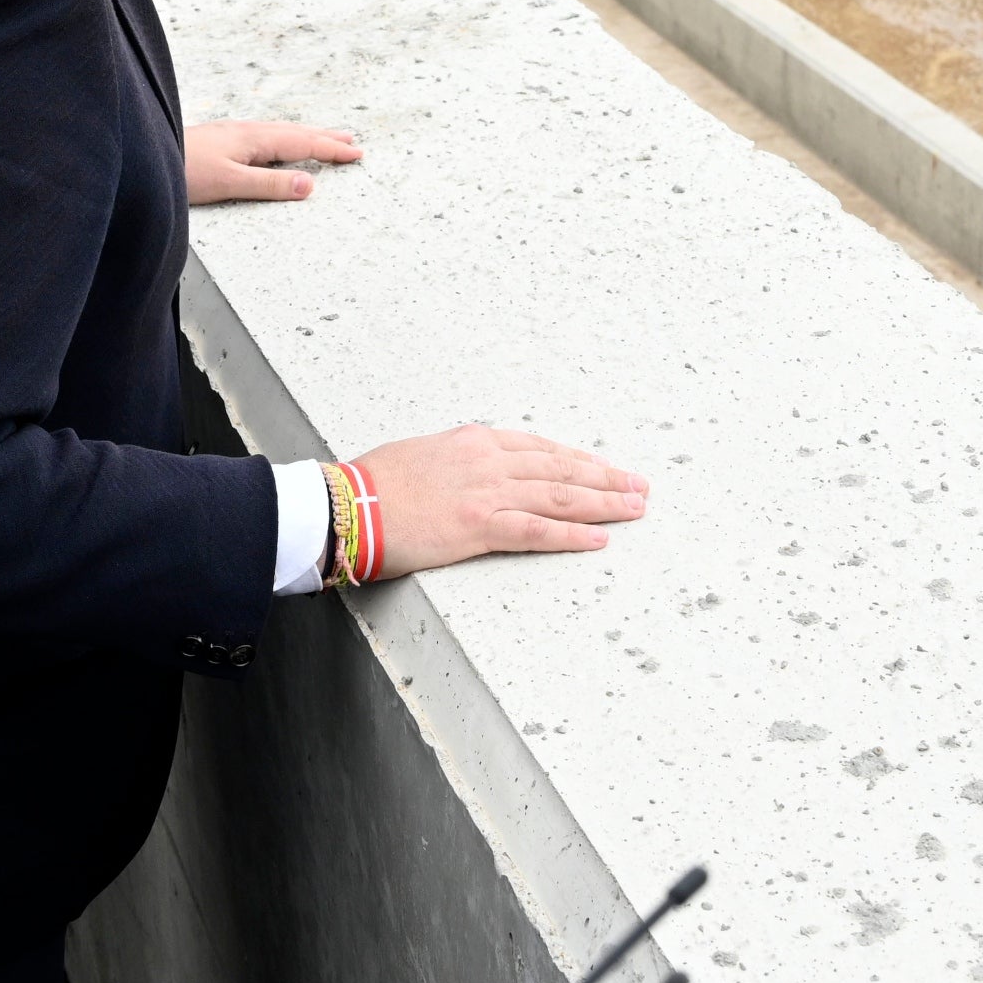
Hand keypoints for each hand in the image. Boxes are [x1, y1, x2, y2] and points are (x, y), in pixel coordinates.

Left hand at [185, 118, 361, 203]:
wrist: (147, 155)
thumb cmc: (183, 171)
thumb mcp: (230, 183)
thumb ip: (269, 186)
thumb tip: (309, 186)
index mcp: (254, 139)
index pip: (302, 143)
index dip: (331, 149)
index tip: (356, 154)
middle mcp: (247, 131)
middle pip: (295, 133)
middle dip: (324, 137)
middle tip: (351, 141)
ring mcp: (234, 134)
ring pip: (280, 133)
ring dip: (306, 136)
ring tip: (324, 138)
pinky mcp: (222, 141)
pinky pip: (266, 136)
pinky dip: (285, 139)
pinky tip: (278, 143)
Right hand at [351, 425, 646, 578]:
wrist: (344, 502)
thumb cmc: (372, 484)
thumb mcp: (422, 455)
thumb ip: (456, 462)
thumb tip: (471, 474)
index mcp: (474, 441)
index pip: (541, 448)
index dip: (578, 460)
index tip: (603, 468)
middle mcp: (488, 460)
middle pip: (561, 469)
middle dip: (605, 479)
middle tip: (639, 487)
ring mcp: (486, 492)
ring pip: (559, 495)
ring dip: (603, 503)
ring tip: (635, 508)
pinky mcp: (478, 526)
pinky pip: (536, 531)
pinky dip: (571, 536)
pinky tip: (599, 540)